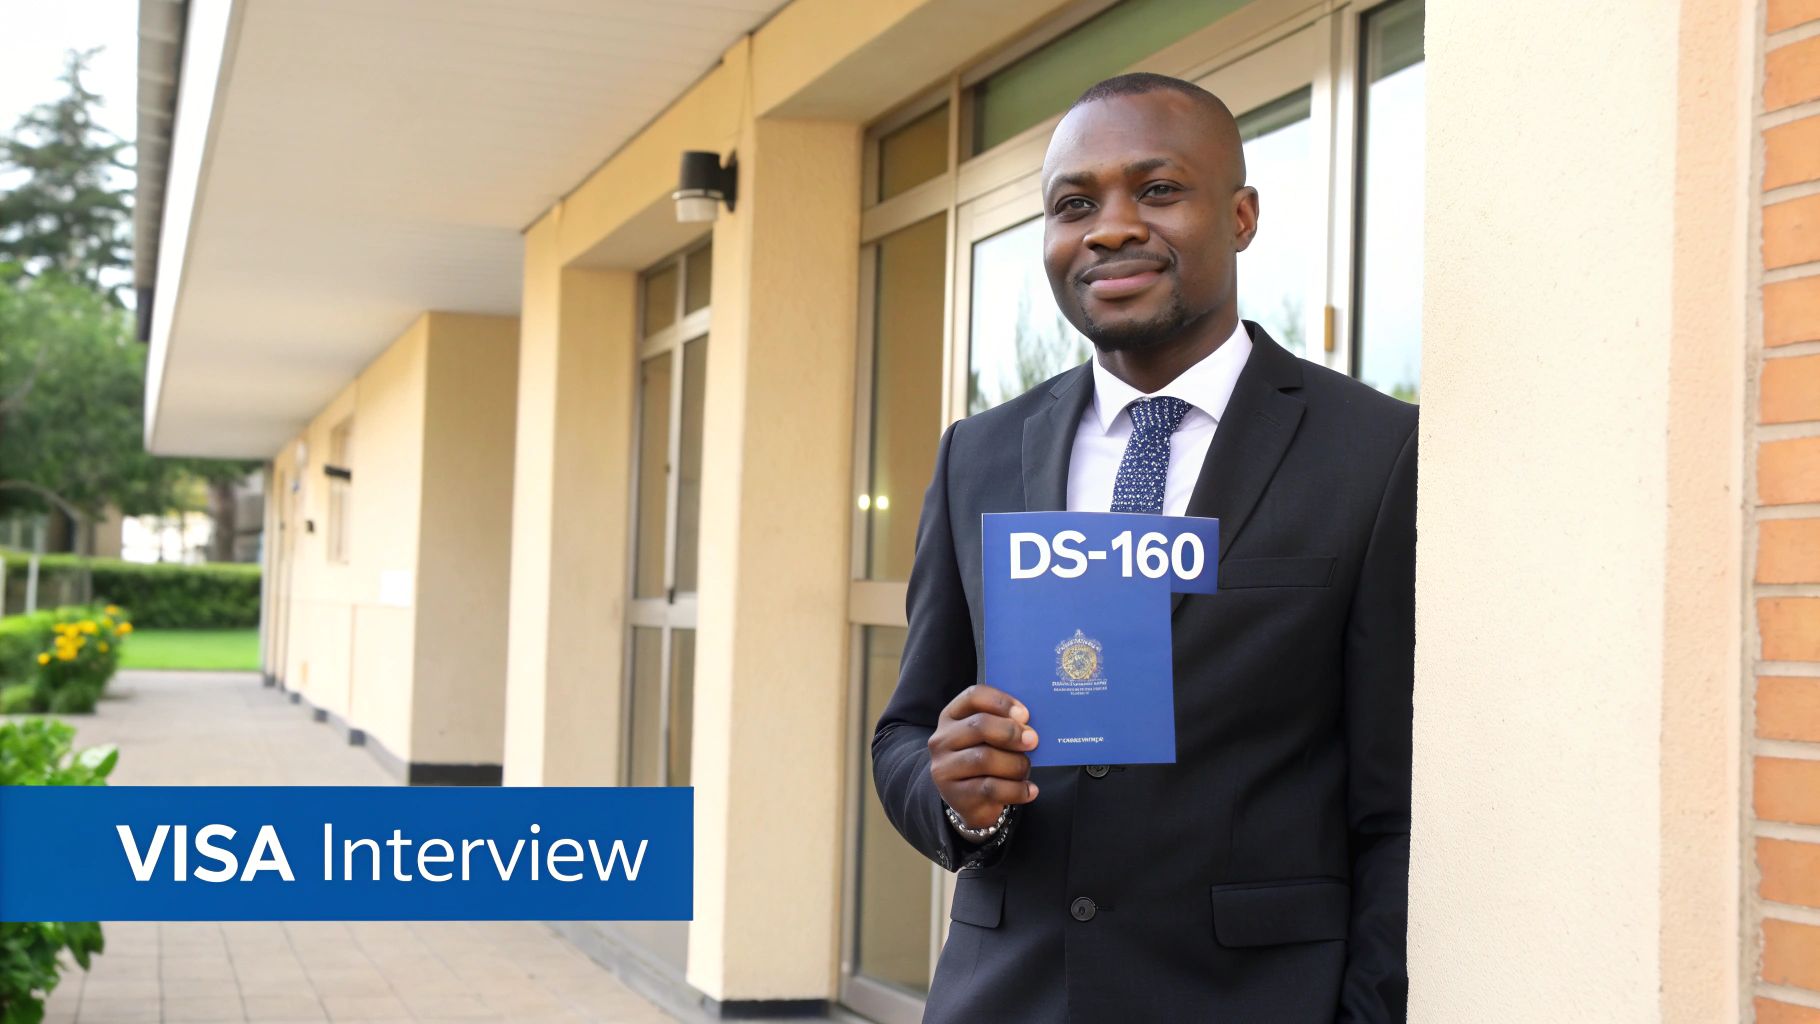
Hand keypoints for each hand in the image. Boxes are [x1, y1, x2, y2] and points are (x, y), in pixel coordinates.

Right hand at [928, 683, 1040, 829]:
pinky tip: (1029, 790)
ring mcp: (945, 769)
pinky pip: (992, 788)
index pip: (973, 697)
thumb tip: (1030, 729)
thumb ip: (1005, 725)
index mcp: (951, 717)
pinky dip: (1017, 789)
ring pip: (985, 759)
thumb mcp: (990, 738)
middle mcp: (942, 740)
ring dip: (1015, 764)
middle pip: (979, 726)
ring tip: (1025, 769)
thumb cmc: (985, 759)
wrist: (969, 799)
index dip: (1001, 702)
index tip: (1025, 714)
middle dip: (1011, 732)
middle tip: (1033, 741)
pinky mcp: (956, 796)